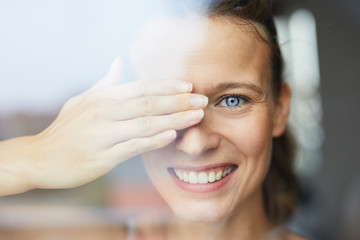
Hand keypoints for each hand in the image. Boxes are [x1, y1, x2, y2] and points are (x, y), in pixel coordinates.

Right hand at [26, 57, 206, 188]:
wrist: (41, 157)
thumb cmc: (66, 128)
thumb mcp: (83, 100)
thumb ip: (105, 83)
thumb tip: (119, 62)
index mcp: (102, 98)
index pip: (141, 88)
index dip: (167, 87)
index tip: (188, 86)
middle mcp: (103, 112)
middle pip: (148, 104)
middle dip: (178, 102)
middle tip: (202, 100)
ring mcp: (102, 135)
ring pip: (145, 124)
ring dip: (174, 120)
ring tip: (196, 117)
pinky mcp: (101, 157)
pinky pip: (132, 147)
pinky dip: (153, 141)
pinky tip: (170, 136)